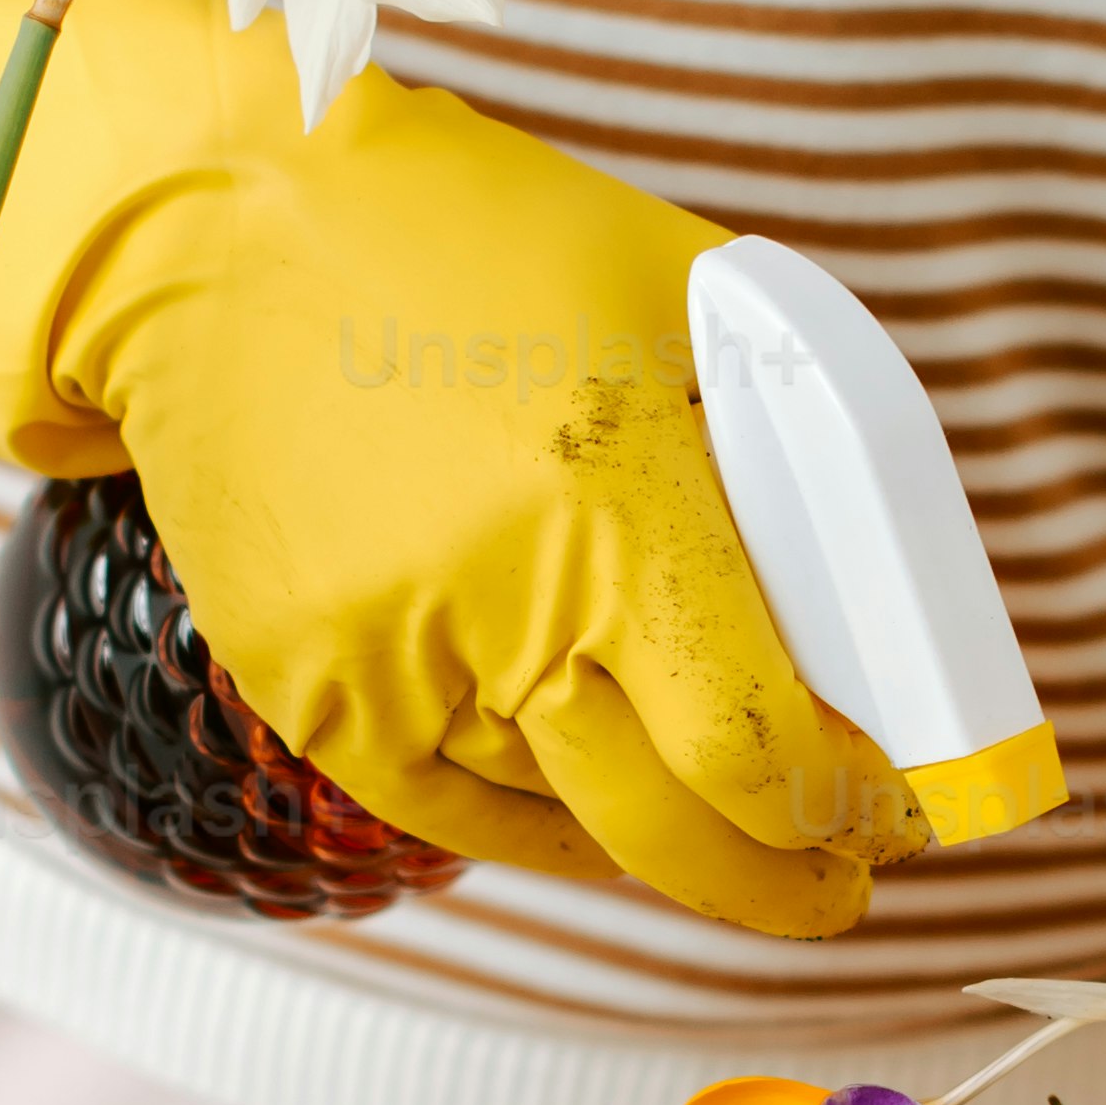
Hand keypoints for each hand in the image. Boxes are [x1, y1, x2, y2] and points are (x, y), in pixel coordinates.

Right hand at [0, 0, 917, 938]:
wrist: (216, 224)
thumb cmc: (474, 240)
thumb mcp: (682, 299)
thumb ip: (789, 446)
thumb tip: (874, 602)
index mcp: (619, 504)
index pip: (757, 745)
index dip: (842, 808)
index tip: (889, 814)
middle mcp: (506, 606)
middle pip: (676, 830)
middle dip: (780, 876)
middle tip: (835, 880)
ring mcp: (392, 664)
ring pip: (571, 824)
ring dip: (668, 843)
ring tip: (729, 827)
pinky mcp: (310, 692)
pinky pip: (458, 814)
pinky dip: (545, 825)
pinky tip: (602, 815)